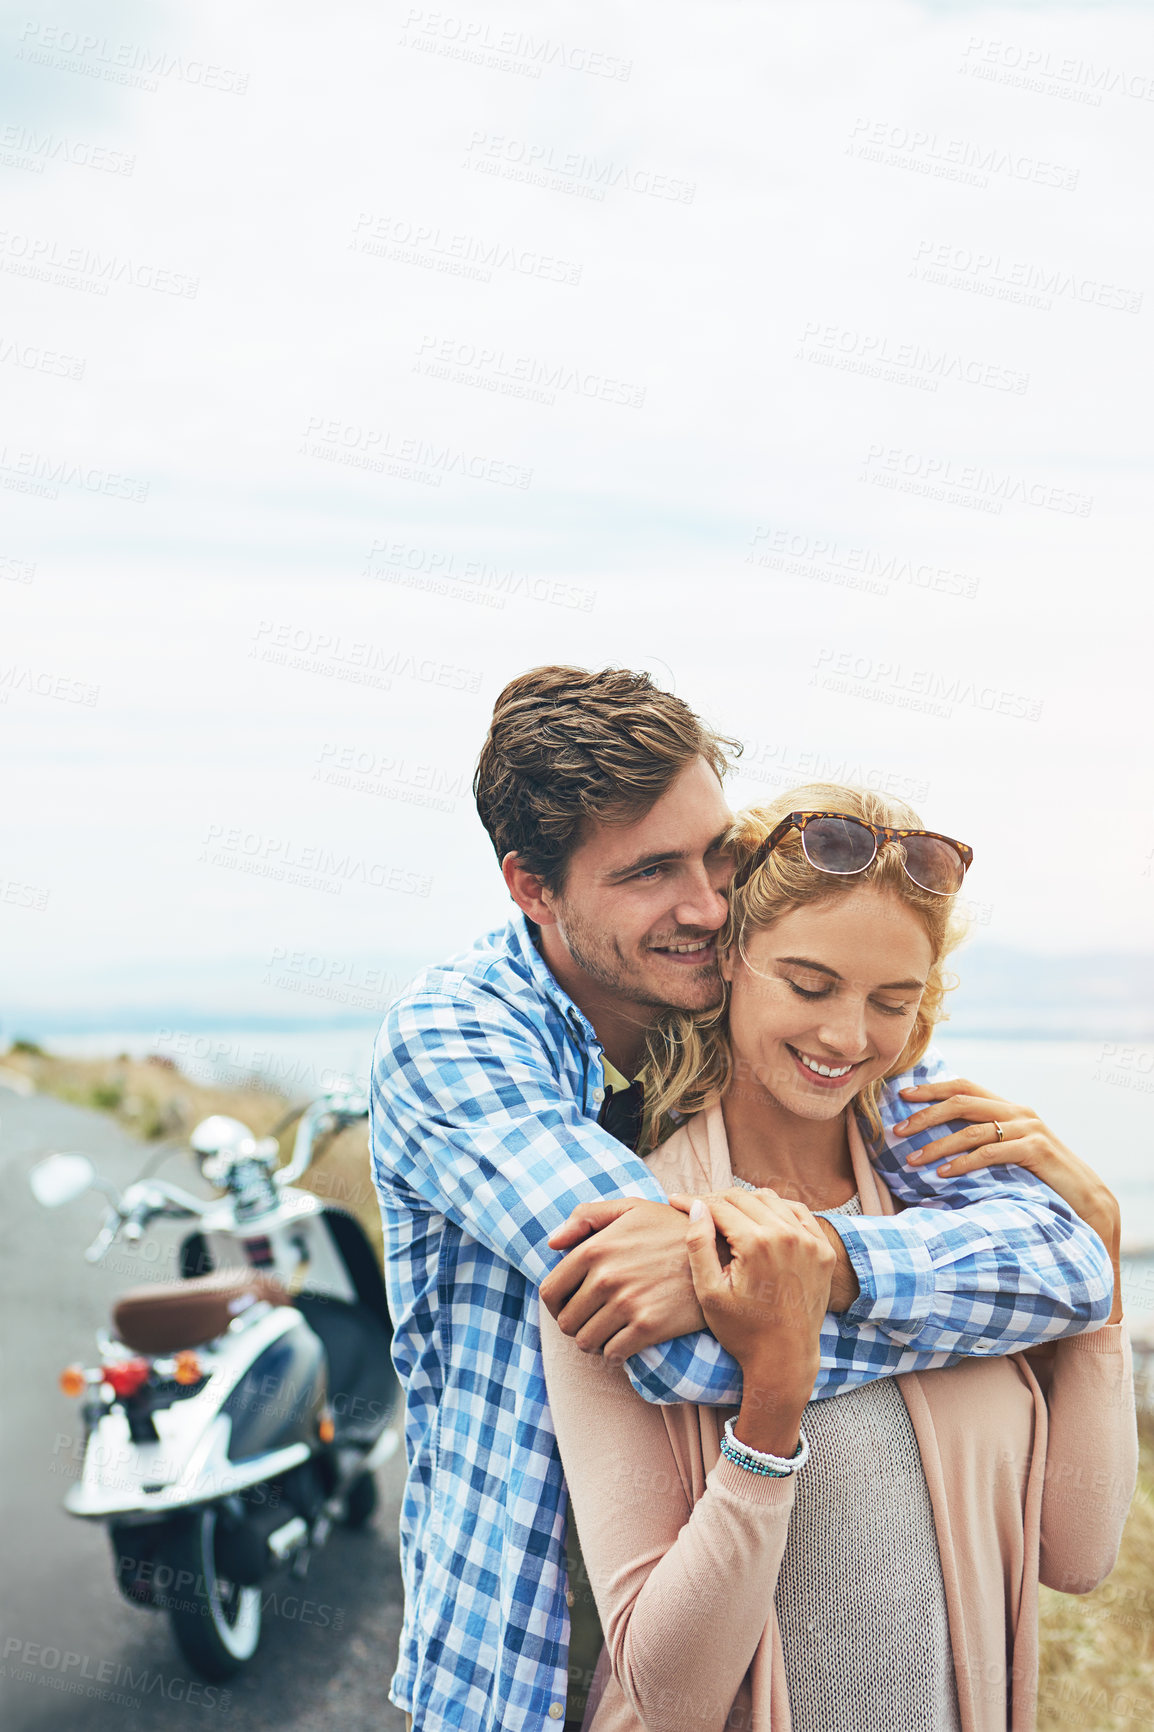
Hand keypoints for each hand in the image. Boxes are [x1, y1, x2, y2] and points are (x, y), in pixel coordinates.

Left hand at [541, 1199, 704, 1360]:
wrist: (719, 1252)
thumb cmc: (671, 1227)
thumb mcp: (630, 1207)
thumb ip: (586, 1216)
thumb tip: (552, 1243)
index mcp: (595, 1249)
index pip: (551, 1292)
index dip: (555, 1305)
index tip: (568, 1306)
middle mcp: (606, 1278)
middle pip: (567, 1322)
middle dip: (576, 1324)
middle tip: (592, 1320)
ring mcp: (627, 1304)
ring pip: (586, 1342)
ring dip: (593, 1342)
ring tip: (606, 1332)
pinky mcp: (649, 1327)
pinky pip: (613, 1354)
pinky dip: (613, 1354)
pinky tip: (623, 1343)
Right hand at [685, 1188, 833, 1452]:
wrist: (785, 1359)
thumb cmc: (742, 1331)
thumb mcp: (710, 1293)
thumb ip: (699, 1245)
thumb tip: (696, 1207)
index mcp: (757, 1243)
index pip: (719, 1206)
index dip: (693, 1201)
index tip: (674, 1201)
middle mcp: (787, 1235)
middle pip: (744, 1198)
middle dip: (715, 1199)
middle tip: (696, 1207)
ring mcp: (810, 1241)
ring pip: (771, 1200)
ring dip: (745, 1201)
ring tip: (724, 1211)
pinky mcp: (823, 1249)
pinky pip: (798, 1213)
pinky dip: (776, 1209)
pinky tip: (759, 1217)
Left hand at [898, 1077, 1121, 1321]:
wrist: (1086, 1197)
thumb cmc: (1041, 1177)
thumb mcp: (1011, 1150)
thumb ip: (985, 1138)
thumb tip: (941, 1139)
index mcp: (1009, 1107)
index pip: (964, 1086)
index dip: (932, 1088)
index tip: (901, 1095)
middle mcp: (1018, 1112)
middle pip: (962, 1102)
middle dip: (925, 1115)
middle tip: (897, 1130)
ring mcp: (1029, 1129)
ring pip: (972, 1130)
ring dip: (937, 1145)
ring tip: (912, 1161)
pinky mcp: (1036, 1151)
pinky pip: (991, 1152)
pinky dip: (964, 1162)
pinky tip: (943, 1174)